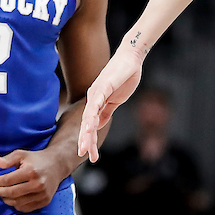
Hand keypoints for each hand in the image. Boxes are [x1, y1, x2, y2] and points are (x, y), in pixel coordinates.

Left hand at [0, 149, 66, 212]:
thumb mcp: (21, 155)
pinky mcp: (45, 201)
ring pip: (17, 203)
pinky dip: (16, 205)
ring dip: (6, 199)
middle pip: (11, 193)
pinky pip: (26, 208)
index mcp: (31, 171)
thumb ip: (6, 159)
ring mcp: (42, 194)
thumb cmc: (36, 159)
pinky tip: (13, 198)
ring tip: (2, 194)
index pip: (8, 181)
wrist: (57, 165)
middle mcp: (38, 184)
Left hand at [78, 45, 143, 161]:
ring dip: (86, 133)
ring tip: (85, 147)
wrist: (131, 58)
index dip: (88, 139)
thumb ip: (106, 112)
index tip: (88, 153)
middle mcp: (92, 98)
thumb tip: (97, 126)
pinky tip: (89, 127)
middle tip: (83, 155)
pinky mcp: (102, 87)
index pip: (90, 124)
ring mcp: (96, 93)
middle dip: (85, 140)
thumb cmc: (124, 77)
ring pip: (88, 117)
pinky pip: (95, 105)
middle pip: (86, 123)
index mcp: (96, 102)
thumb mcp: (115, 100)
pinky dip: (92, 117)